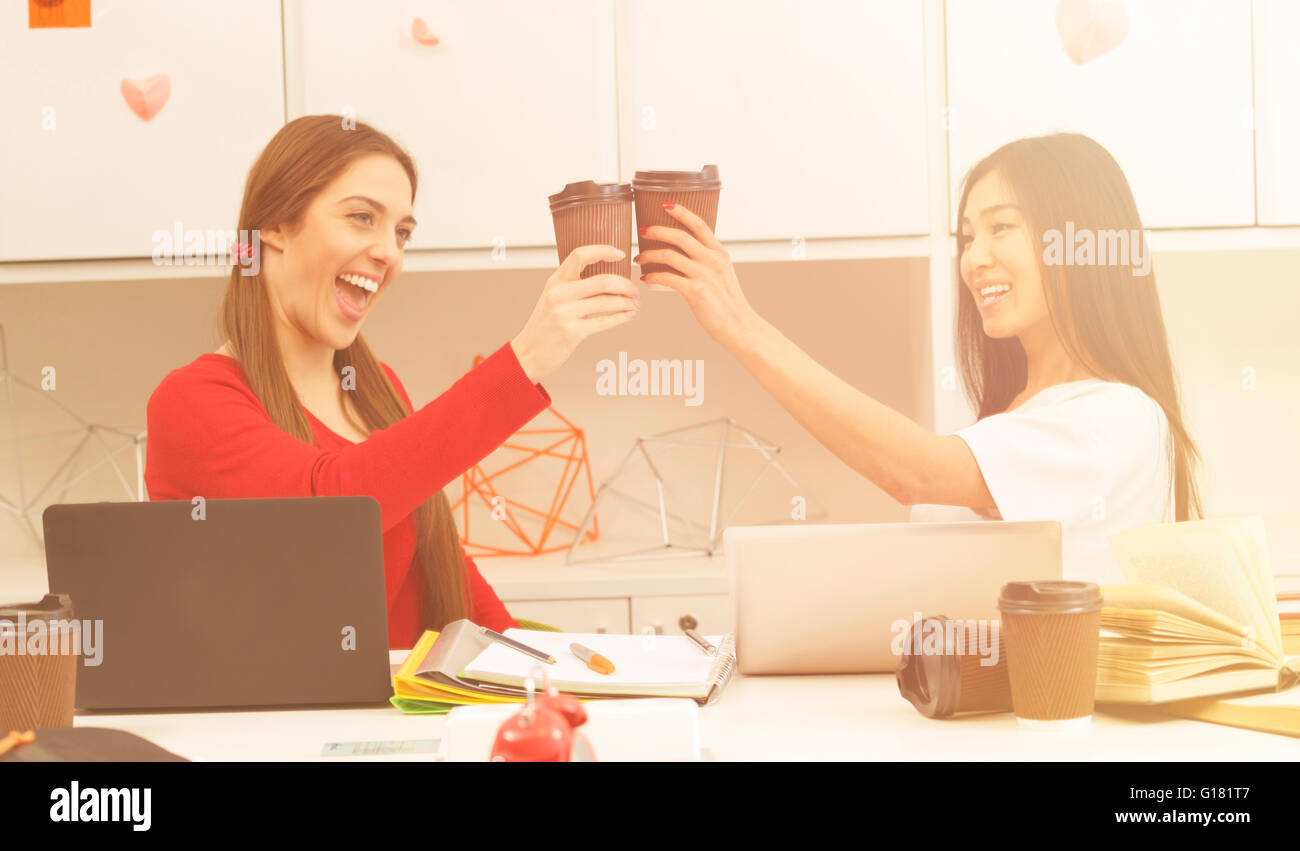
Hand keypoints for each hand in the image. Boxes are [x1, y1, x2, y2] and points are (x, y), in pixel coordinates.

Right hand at [510, 245, 639, 382]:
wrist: (529, 353)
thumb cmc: (545, 325)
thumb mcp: (553, 298)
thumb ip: (574, 286)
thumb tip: (609, 279)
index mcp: (555, 281)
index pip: (580, 255)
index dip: (603, 251)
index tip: (620, 254)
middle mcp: (559, 294)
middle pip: (602, 281)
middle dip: (625, 285)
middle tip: (634, 290)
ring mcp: (564, 313)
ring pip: (607, 302)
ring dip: (627, 302)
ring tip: (635, 304)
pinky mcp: (572, 332)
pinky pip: (604, 322)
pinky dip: (621, 317)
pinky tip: (629, 315)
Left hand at [635, 204, 758, 353]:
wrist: (739, 326)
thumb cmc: (729, 303)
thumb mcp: (723, 274)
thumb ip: (708, 260)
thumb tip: (688, 253)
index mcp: (719, 253)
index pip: (699, 225)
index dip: (682, 212)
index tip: (665, 205)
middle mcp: (712, 260)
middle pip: (680, 236)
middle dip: (657, 231)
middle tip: (643, 231)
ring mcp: (704, 275)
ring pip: (669, 255)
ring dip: (649, 255)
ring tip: (639, 258)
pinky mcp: (695, 291)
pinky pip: (667, 277)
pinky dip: (653, 276)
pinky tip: (646, 278)